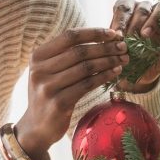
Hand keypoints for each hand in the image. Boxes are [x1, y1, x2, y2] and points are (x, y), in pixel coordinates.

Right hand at [15, 27, 127, 159]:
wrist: (36, 126)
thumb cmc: (49, 93)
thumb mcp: (50, 70)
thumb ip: (67, 55)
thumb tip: (103, 38)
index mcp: (37, 56)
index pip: (69, 37)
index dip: (93, 33)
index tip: (113, 34)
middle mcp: (39, 70)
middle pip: (79, 52)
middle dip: (105, 48)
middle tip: (123, 47)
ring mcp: (48, 87)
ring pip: (85, 68)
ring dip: (108, 61)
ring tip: (123, 59)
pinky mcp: (59, 103)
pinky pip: (87, 85)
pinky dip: (104, 77)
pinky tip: (115, 73)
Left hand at [112, 0, 159, 92]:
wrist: (140, 71)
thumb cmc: (125, 58)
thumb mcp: (117, 52)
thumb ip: (114, 44)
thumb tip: (111, 41)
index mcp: (127, 10)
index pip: (123, 8)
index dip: (120, 21)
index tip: (118, 36)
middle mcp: (144, 8)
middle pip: (141, 9)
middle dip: (135, 26)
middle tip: (131, 41)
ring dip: (153, 21)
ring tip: (145, 35)